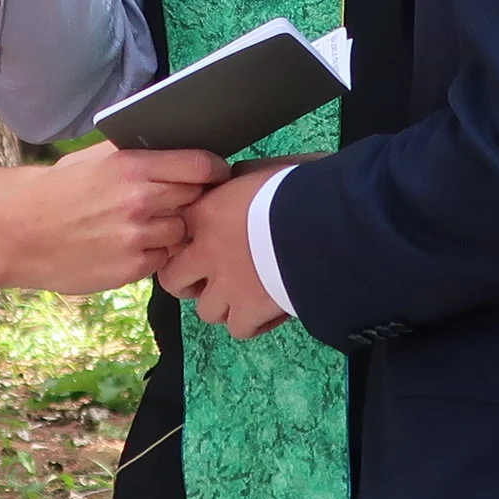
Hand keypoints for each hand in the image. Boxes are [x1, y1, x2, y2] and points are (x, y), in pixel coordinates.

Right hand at [0, 141, 227, 295]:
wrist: (16, 232)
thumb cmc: (54, 191)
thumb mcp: (93, 158)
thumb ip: (136, 155)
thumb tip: (175, 149)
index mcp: (132, 166)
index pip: (200, 165)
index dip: (214, 170)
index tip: (217, 175)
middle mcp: (140, 201)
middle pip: (197, 199)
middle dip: (193, 200)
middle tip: (180, 202)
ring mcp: (137, 237)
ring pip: (182, 233)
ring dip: (174, 230)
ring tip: (148, 227)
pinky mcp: (130, 268)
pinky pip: (162, 260)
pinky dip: (154, 254)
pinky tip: (131, 246)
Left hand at [158, 171, 290, 339]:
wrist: (324, 224)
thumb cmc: (299, 189)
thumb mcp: (264, 170)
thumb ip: (241, 179)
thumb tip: (237, 181)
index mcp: (207, 213)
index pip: (176, 233)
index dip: (186, 242)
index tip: (200, 246)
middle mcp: (207, 251)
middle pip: (173, 280)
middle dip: (188, 282)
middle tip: (210, 279)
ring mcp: (226, 285)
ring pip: (206, 310)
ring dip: (223, 305)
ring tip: (246, 295)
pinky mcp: (249, 310)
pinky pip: (239, 328)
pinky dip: (252, 323)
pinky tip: (267, 310)